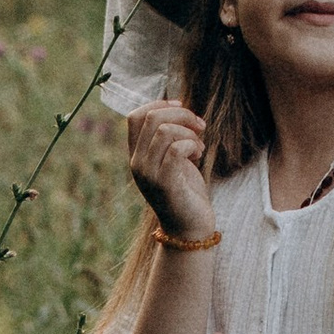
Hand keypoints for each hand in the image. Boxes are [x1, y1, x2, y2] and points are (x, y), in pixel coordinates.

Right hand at [126, 96, 217, 244]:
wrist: (189, 228)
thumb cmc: (185, 190)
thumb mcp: (173, 158)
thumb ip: (168, 137)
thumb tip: (177, 106)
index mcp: (137, 154)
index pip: (134, 116)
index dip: (158, 104)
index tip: (181, 107)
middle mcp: (137, 163)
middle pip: (151, 118)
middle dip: (181, 114)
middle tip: (199, 126)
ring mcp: (148, 173)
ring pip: (164, 130)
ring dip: (189, 132)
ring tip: (199, 146)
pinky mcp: (165, 183)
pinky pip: (176, 149)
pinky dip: (192, 145)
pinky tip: (199, 155)